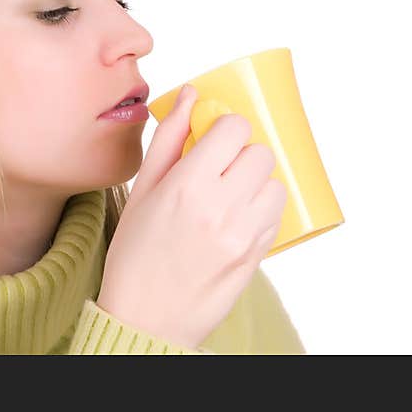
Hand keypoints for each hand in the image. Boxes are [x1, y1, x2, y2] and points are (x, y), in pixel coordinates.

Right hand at [96, 84, 286, 349]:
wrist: (145, 317)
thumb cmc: (135, 253)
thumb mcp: (142, 190)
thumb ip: (170, 137)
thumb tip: (190, 94)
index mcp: (187, 185)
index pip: (235, 129)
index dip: (225, 128)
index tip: (213, 138)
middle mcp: (221, 207)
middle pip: (261, 153)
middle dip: (242, 154)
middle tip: (220, 168)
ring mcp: (244, 235)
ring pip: (275, 183)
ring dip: (256, 182)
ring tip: (229, 196)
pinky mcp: (257, 256)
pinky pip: (275, 215)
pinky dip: (260, 209)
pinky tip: (234, 219)